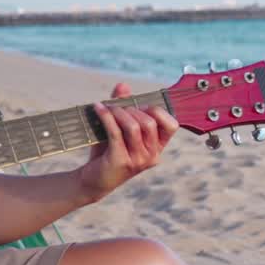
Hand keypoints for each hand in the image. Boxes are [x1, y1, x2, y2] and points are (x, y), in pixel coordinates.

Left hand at [76, 83, 179, 202]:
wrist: (92, 180)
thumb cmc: (107, 153)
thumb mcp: (118, 129)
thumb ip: (123, 107)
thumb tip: (123, 85)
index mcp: (158, 148)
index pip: (171, 125)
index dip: (158, 111)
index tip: (140, 106)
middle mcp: (152, 155)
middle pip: (150, 122)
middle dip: (132, 109)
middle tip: (116, 107)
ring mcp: (138, 160)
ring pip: (134, 127)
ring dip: (118, 112)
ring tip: (106, 108)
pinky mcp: (121, 161)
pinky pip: (115, 132)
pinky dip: (106, 116)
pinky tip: (97, 108)